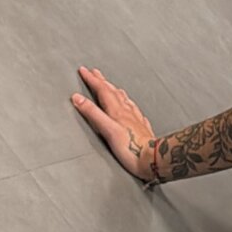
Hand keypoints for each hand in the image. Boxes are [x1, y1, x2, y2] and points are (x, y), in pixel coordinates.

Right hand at [71, 66, 157, 180]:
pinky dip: (130, 106)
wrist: (154, 160)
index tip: (84, 71)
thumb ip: (93, 113)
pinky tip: (132, 109)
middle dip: (103, 82)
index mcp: (118, 112)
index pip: (103, 91)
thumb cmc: (131, 149)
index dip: (92, 80)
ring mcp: (137, 121)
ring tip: (112, 87)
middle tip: (95, 73)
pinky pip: (135, 113)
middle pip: (114, 93)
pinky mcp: (143, 130)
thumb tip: (78, 98)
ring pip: (125, 101)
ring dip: (116, 92)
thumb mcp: (107, 130)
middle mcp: (128, 113)